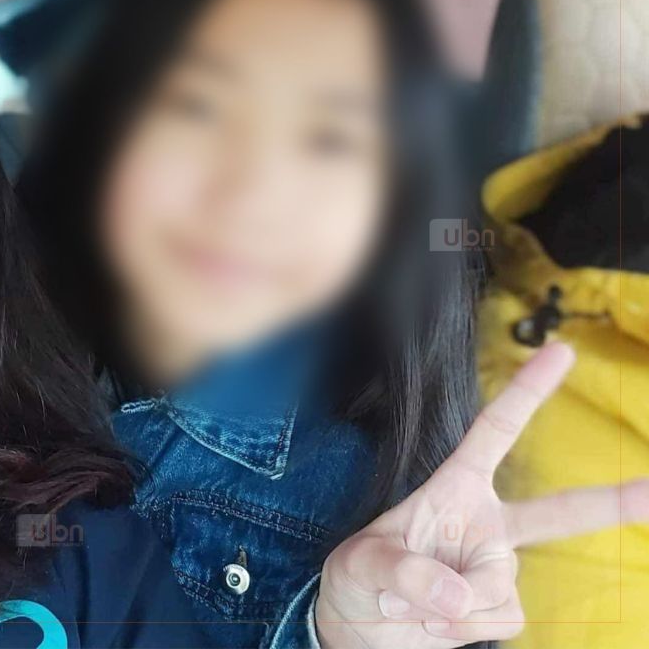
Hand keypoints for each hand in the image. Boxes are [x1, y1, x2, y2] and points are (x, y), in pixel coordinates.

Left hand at [313, 342, 648, 647]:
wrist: (359, 628)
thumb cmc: (358, 580)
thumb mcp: (361, 565)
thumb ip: (404, 572)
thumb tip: (459, 597)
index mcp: (454, 487)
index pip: (495, 432)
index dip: (527, 392)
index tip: (562, 351)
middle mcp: (486, 523)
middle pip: (559, 513)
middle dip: (613, 502)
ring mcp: (497, 566)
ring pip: (498, 588)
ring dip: (451, 604)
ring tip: (411, 602)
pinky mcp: (499, 606)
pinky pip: (496, 619)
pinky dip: (459, 628)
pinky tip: (431, 622)